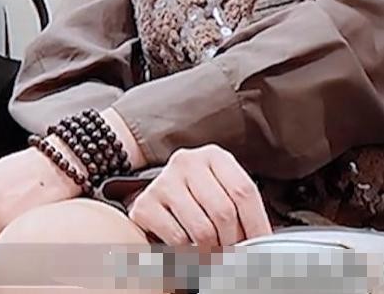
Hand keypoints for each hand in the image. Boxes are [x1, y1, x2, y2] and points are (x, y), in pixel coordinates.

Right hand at [127, 144, 271, 248]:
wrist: (160, 205)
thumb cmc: (198, 202)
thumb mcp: (224, 195)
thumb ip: (242, 210)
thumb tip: (265, 243)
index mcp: (213, 156)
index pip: (243, 190)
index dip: (257, 224)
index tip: (261, 247)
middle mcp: (186, 162)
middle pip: (224, 211)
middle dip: (232, 242)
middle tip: (232, 254)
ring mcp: (163, 182)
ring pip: (202, 229)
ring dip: (212, 251)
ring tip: (212, 254)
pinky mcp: (145, 205)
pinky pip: (178, 238)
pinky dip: (188, 253)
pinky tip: (189, 249)